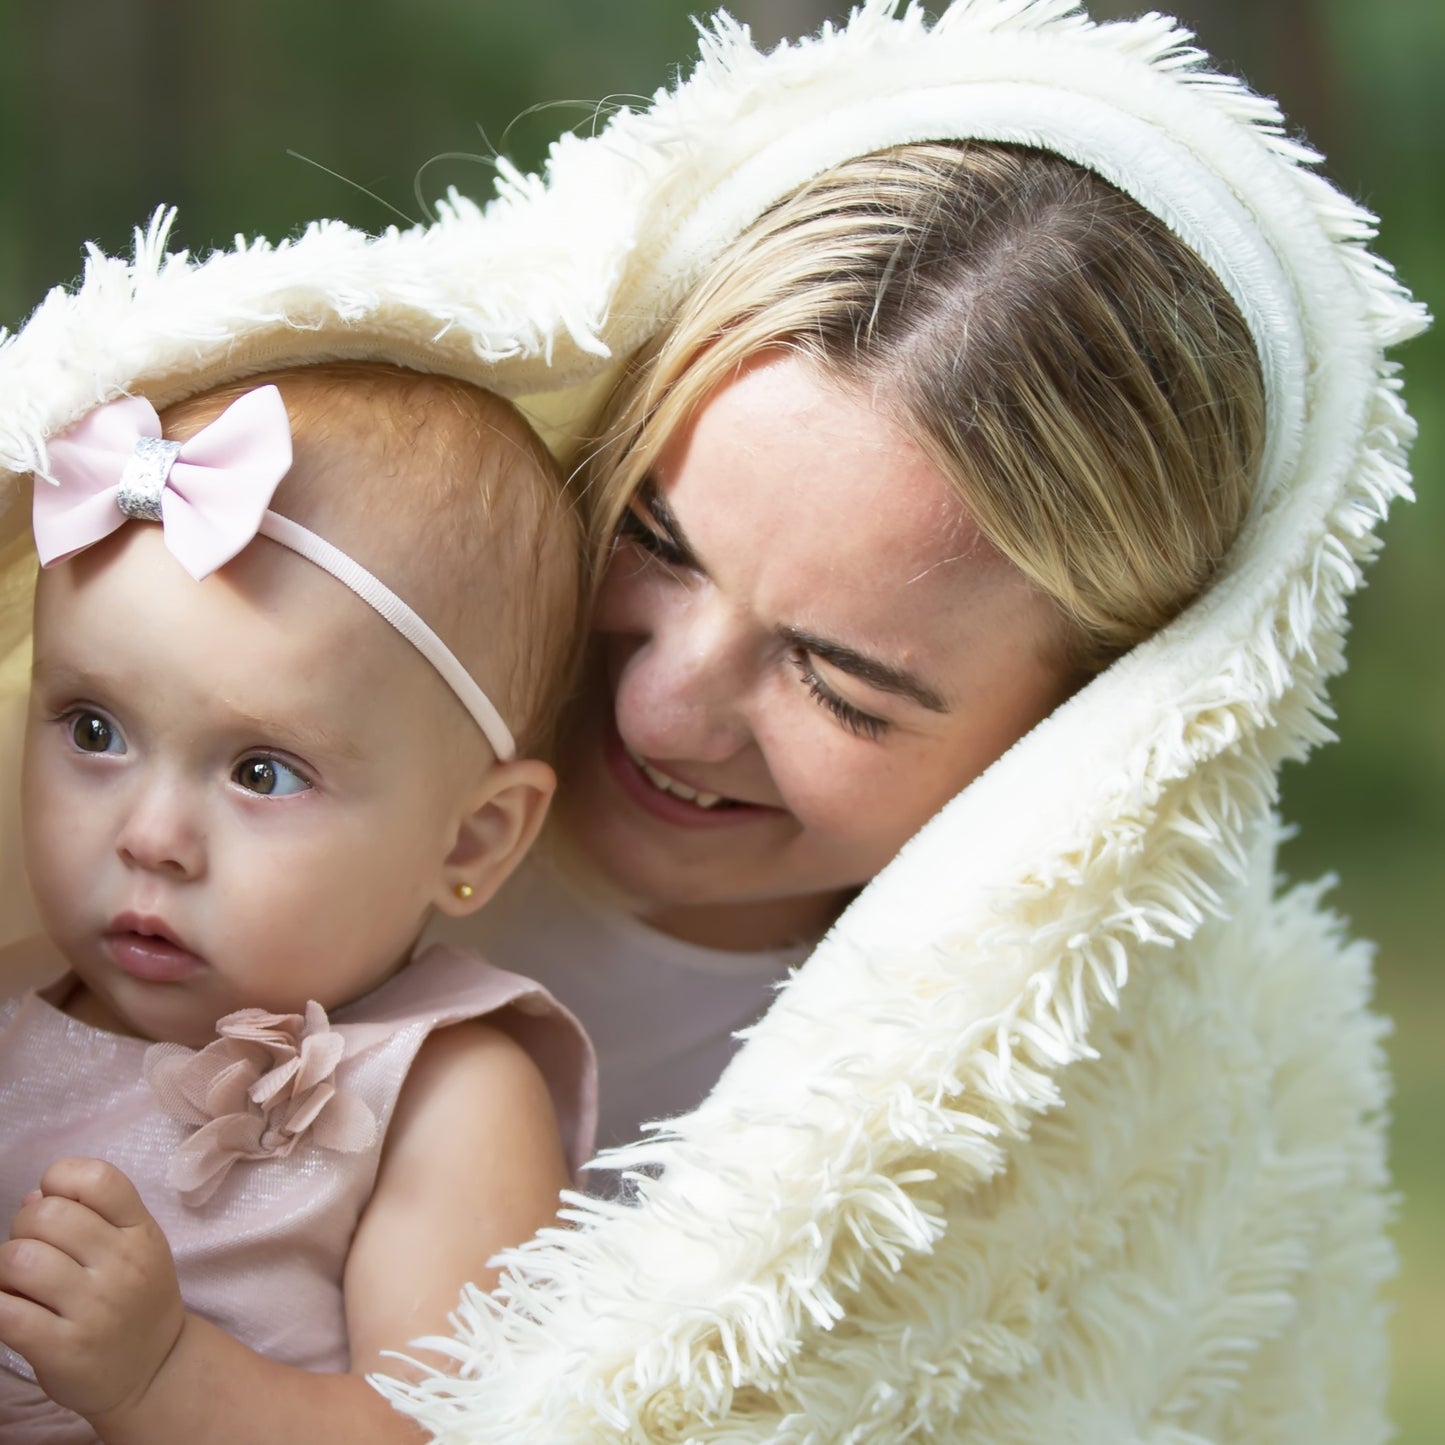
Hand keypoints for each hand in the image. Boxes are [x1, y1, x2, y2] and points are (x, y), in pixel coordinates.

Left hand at [0, 1157, 185, 1420]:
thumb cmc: (138, 1299)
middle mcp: (121, 1263)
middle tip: (33, 1251)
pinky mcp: (64, 1348)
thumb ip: (94, 1215)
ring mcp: (94, 1307)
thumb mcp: (137, 1245)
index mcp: (140, 1230)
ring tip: (19, 1284)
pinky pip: (5, 1312)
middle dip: (23, 1228)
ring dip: (6, 1270)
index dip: (62, 1178)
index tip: (56, 1201)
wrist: (155, 1370)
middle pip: (46, 1215)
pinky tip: (11, 1308)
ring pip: (20, 1259)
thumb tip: (32, 1197)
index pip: (97, 1178)